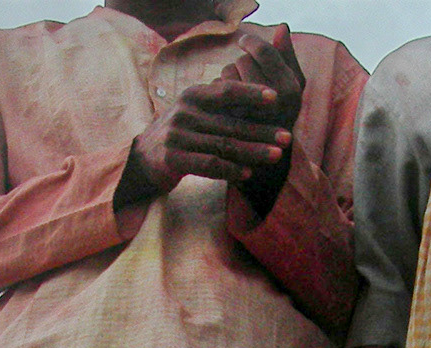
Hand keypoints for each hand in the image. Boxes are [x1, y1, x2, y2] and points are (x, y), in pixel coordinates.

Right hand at [128, 70, 293, 194]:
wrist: (143, 159)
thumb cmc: (180, 134)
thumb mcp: (196, 112)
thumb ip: (220, 105)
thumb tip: (260, 98)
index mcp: (192, 95)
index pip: (226, 91)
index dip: (252, 93)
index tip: (276, 98)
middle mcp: (184, 112)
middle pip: (231, 123)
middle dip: (262, 131)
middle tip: (287, 137)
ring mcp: (177, 136)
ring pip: (223, 145)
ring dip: (253, 152)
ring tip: (276, 156)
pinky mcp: (172, 159)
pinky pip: (208, 165)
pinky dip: (230, 170)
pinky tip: (248, 174)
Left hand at [222, 27, 304, 135]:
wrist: (268, 159)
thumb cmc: (281, 114)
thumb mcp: (292, 86)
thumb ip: (287, 56)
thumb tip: (282, 27)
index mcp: (291, 89)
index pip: (265, 52)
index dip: (252, 42)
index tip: (243, 41)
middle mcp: (273, 102)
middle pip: (244, 61)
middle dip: (241, 63)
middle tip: (245, 74)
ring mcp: (251, 112)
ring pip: (227, 74)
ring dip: (228, 77)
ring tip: (238, 92)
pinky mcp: (232, 123)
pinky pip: (217, 93)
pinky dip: (218, 93)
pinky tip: (226, 103)